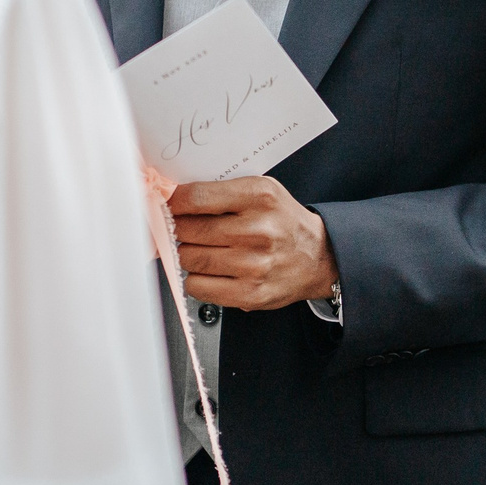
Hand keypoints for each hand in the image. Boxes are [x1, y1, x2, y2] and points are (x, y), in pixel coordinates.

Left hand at [168, 176, 339, 311]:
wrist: (318, 257)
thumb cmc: (283, 222)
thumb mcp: (261, 190)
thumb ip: (220, 191)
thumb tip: (172, 198)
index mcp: (260, 197)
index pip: (196, 198)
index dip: (173, 203)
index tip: (167, 205)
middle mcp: (258, 231)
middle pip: (188, 230)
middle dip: (178, 229)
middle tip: (184, 228)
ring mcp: (254, 265)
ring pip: (189, 258)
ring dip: (188, 253)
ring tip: (203, 248)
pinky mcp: (250, 293)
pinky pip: (198, 287)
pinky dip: (197, 278)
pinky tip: (211, 270)